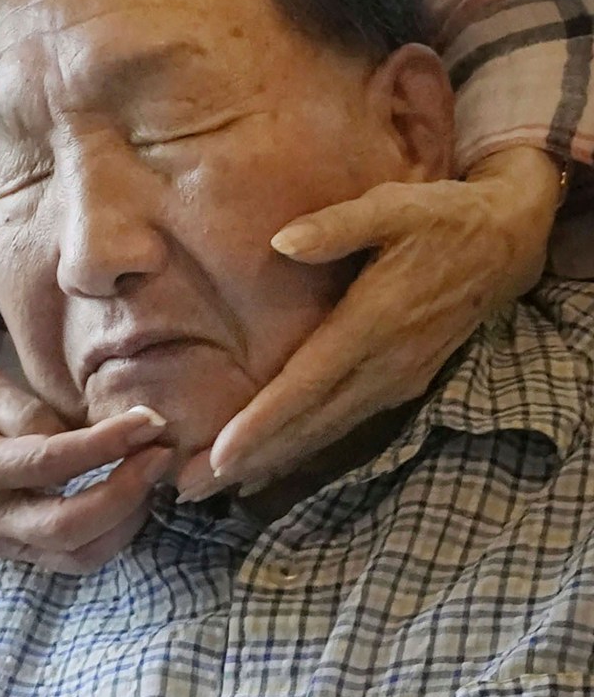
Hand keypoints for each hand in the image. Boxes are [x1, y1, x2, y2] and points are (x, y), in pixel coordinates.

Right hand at [0, 370, 174, 570]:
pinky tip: (132, 496)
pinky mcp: (24, 555)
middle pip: (67, 527)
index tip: (146, 421)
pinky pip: (79, 559)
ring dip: (128, 518)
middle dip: (126, 492)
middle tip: (160, 453)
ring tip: (150, 472)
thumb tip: (81, 435)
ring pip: (79, 553)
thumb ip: (27, 409)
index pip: (47, 462)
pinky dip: (117, 533)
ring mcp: (7, 544)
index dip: (103, 444)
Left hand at [181, 146, 561, 498]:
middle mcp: (385, 364)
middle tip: (192, 489)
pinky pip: (345, 425)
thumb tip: (282, 242)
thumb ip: (337, 226)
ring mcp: (397, 380)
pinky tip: (273, 464)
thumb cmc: (441, 219)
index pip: (307, 385)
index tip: (220, 454)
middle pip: (309, 424)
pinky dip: (305, 447)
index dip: (263, 423)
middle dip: (251, 460)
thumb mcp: (393, 206)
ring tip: (219, 487)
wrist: (505, 244)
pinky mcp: (403, 384)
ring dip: (274, 462)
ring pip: (327, 432)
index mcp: (374, 323)